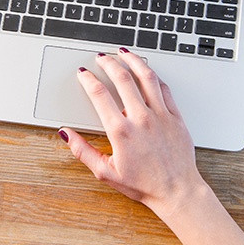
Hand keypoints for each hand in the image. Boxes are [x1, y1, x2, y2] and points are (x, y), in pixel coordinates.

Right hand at [59, 48, 207, 217]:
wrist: (177, 191)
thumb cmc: (143, 184)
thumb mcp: (106, 172)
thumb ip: (83, 151)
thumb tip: (66, 134)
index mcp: (121, 131)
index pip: (100, 94)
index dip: (88, 79)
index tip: (83, 74)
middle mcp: (141, 119)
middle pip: (122, 78)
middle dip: (108, 63)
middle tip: (101, 57)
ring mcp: (160, 115)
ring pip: (146, 77)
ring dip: (133, 61)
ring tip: (124, 53)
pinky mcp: (176, 117)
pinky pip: (164, 89)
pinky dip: (154, 76)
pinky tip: (147, 72)